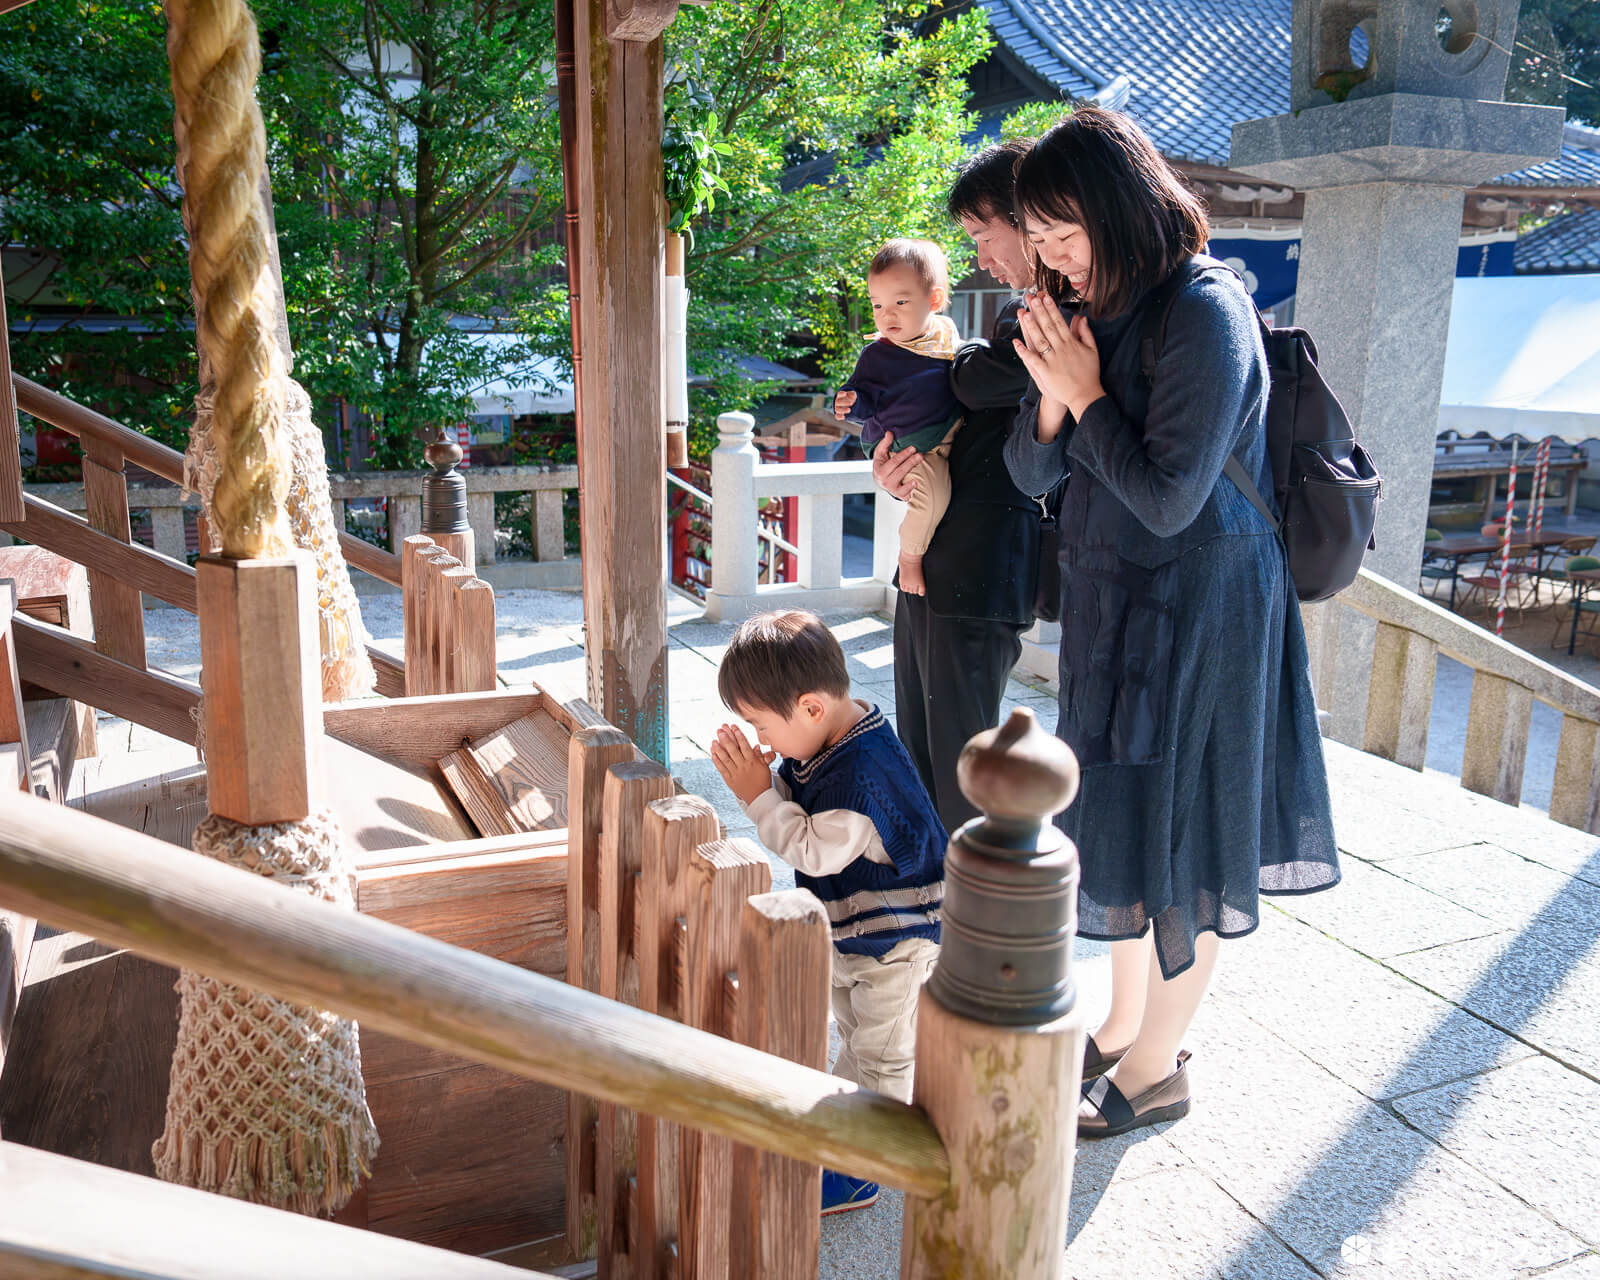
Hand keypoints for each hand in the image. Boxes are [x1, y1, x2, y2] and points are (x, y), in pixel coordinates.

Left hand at [710, 724, 775, 806]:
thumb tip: (756, 746)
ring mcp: (735, 773)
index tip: (734, 727)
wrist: (759, 797)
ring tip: (714, 740)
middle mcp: (743, 766)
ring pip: (726, 759)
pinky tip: (713, 754)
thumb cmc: (762, 780)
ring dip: (719, 749)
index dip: (739, 736)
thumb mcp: (764, 767)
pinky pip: (722, 769)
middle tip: (720, 730)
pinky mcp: (729, 779)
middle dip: (726, 739)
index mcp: (753, 762)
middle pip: (733, 751)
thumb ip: (760, 756)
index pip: (745, 746)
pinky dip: (717, 761)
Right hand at [833, 389, 856, 417]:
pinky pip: (837, 416)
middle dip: (844, 403)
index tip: (845, 393)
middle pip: (837, 402)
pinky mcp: (839, 414)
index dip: (841, 394)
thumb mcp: (853, 395)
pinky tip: (844, 417)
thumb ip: (853, 394)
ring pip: (837, 410)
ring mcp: (837, 408)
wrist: (850, 405)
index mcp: (840, 396)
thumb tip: (853, 394)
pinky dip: (840, 417)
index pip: (839, 394)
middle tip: (851, 403)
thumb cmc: (851, 398)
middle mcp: (837, 402)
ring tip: (849, 410)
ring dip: (843, 410)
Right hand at [872, 432, 921, 500]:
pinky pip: (905, 495)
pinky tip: (916, 484)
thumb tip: (889, 433)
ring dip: (911, 479)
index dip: (904, 454)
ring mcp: (892, 490)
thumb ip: (884, 443)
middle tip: (920, 456)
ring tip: (919, 474)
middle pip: (900, 471)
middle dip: (911, 463)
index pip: (894, 462)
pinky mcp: (899, 495)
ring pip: (903, 484)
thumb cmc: (881, 465)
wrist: (880, 480)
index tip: (913, 448)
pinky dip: (910, 491)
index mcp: (880, 471)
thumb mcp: (880, 454)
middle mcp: (885, 482)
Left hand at [1014, 291, 1104, 420]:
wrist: (1085, 395)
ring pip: (1040, 341)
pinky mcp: (1046, 373)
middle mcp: (1062, 350)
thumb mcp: (1092, 350)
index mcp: (1072, 343)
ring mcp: (1053, 361)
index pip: (1059, 322)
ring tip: (1024, 313)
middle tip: (1032, 299)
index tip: (1045, 297)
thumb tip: (1080, 317)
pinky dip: (1024, 351)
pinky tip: (1016, 342)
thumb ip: (1085, 333)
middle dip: (1039, 312)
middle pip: (1048, 328)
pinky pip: (1033, 360)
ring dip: (1031, 327)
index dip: (1051, 309)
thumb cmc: (1089, 373)